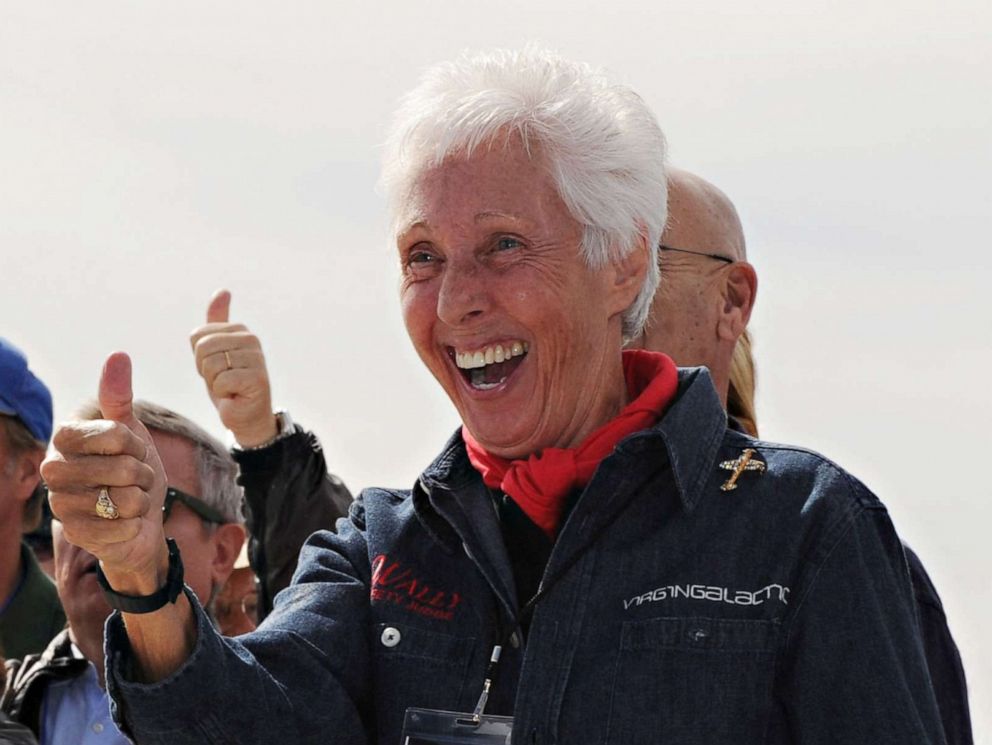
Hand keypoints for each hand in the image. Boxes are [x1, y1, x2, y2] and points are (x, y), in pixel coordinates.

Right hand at [42, 353, 168, 593]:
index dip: (134, 445)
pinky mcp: (75, 534)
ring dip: (139, 501)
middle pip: (121, 468)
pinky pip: (123, 527)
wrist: (139, 518)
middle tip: (134, 479)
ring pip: (124, 499)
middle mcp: (53, 470)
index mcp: (64, 439)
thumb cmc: (131, 469)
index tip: (132, 450)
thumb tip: (118, 354)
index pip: (115, 433)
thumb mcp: (130, 431)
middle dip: (141, 475)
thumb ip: (118, 396)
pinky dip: (134, 525)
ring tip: (128, 500)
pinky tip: (124, 523)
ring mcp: (61, 504)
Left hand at [190, 289, 276, 446]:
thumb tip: (223, 291)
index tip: (217, 368)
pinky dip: (223, 394)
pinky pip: (221, 381)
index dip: (199, 358)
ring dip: (214, 383)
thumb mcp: (217, 351)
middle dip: (205, 370)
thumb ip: (217, 322)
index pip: (198, 336)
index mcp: (240, 330)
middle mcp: (251, 340)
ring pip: (211, 365)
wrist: (246, 416)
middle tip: (222, 380)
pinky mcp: (257, 379)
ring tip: (229, 388)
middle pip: (202, 348)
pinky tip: (235, 396)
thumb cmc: (230, 384)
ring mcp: (256, 359)